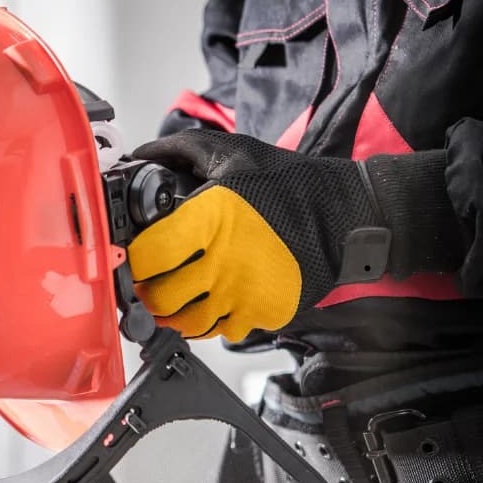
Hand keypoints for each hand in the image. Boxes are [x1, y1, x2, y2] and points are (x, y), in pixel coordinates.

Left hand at [126, 130, 454, 339]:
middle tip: (149, 280)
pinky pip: (220, 332)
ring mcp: (244, 294)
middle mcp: (224, 262)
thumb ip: (181, 150)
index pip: (148, 256)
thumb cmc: (292, 184)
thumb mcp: (234, 152)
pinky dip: (209, 322)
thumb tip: (141, 155)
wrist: (349, 216)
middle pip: (160, 298)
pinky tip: (210, 301)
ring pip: (186, 324)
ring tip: (176, 295)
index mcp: (210, 220)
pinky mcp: (263, 314)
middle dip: (147, 291)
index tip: (134, 254)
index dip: (133, 258)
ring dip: (174, 313)